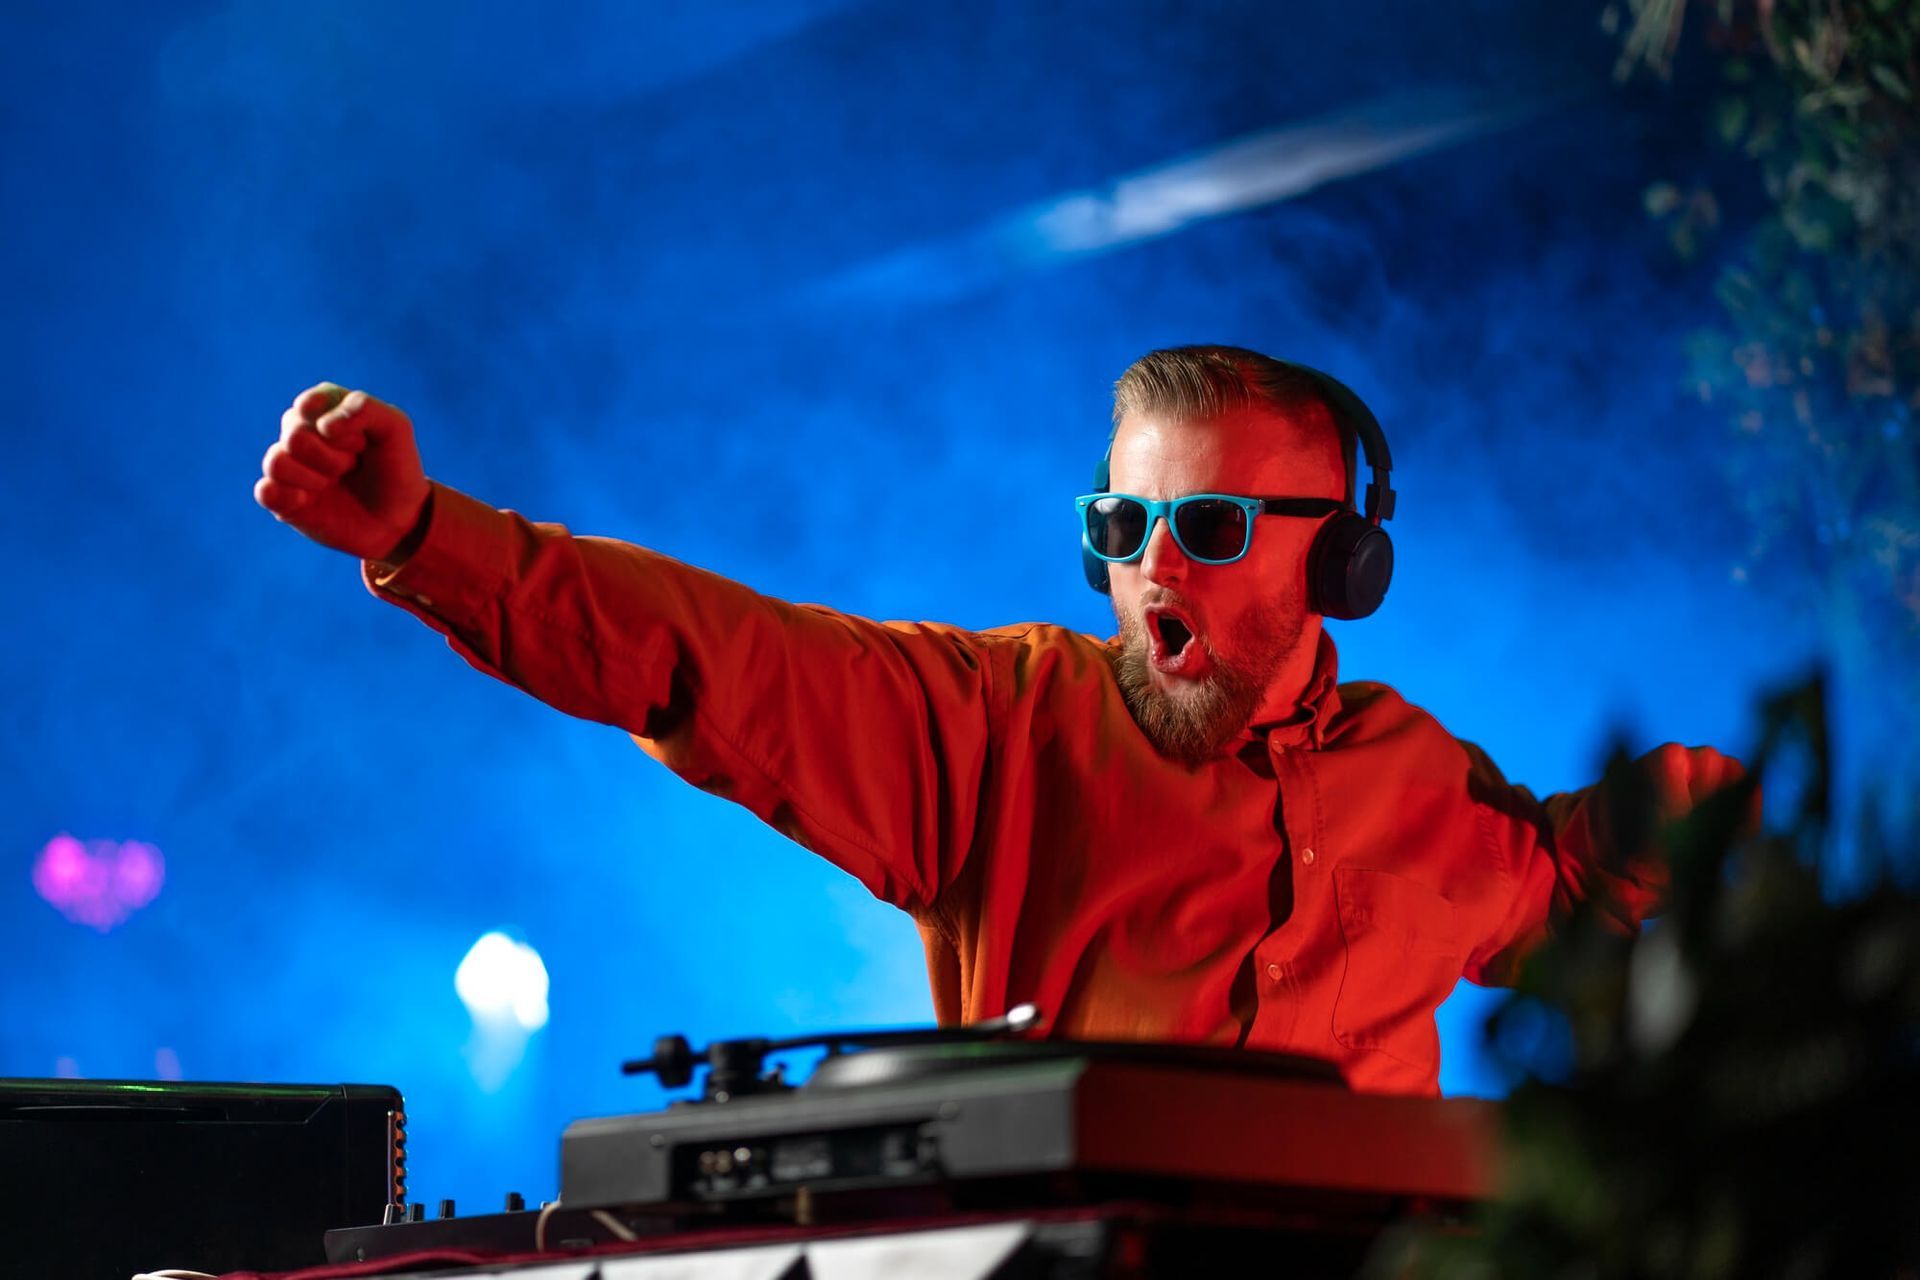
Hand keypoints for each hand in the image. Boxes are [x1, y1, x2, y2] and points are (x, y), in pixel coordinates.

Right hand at [255, 383, 431, 562]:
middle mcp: (300, 433)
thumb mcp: (395, 428)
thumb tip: (323, 426)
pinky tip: (309, 502)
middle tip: (353, 466)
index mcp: (322, 409)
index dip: (339, 428)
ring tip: (335, 483)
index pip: (310, 405)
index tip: (362, 441)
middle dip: (333, 457)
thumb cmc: (395, 468)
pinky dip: (290, 498)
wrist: (399, 519)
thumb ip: (364, 408)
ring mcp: (289, 466)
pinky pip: (266, 491)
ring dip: (315, 479)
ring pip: (277, 462)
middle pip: (295, 436)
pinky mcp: (282, 499)